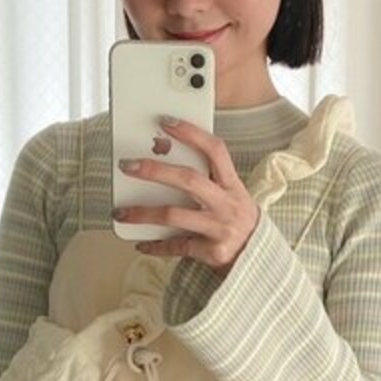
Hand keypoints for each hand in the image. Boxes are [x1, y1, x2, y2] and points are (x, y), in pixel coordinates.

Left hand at [113, 117, 259, 274]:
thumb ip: (206, 179)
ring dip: (143, 213)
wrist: (259, 257)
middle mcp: (227, 204)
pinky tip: (141, 243)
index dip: (191, 133)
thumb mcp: (231, 195)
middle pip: (189, 180)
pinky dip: (156, 245)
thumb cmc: (236, 220)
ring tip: (121, 212)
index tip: (166, 122)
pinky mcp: (213, 252)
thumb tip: (162, 158)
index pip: (215, 151)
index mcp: (233, 185)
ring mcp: (220, 229)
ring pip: (174, 215)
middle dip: (155, 171)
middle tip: (128, 166)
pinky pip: (177, 246)